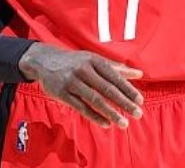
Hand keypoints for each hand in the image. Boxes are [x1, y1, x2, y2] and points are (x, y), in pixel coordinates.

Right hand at [18, 43, 143, 127]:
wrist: (45, 61)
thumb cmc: (76, 62)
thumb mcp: (95, 60)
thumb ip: (117, 68)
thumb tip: (139, 73)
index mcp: (94, 60)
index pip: (115, 76)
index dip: (128, 89)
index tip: (140, 101)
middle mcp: (84, 70)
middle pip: (107, 89)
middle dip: (124, 102)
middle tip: (138, 114)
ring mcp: (72, 82)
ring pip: (95, 100)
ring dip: (111, 113)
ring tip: (124, 123)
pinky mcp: (62, 94)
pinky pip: (81, 107)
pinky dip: (95, 116)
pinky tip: (106, 123)